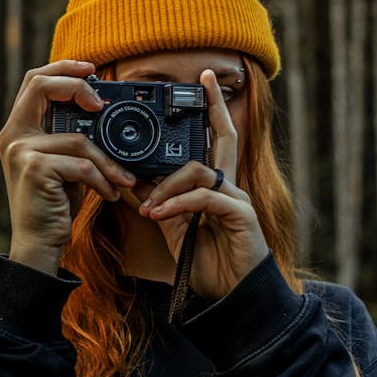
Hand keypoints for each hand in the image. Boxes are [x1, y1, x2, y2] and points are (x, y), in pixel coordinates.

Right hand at [0, 60, 135, 273]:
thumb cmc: (55, 201)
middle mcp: (13, 135)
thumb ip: (72, 135)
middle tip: (102, 104)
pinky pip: (82, 165)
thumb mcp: (63, 161)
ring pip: (78, 139)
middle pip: (41, 86)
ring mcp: (21, 151)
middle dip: (77, 86)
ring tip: (122, 178)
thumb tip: (104, 110)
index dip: (63, 68)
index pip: (34, 80)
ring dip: (108, 161)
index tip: (91, 70)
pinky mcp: (34, 169)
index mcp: (18, 128)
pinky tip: (110, 194)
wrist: (38, 243)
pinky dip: (102, 180)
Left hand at [137, 69, 268, 298]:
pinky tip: (158, 214)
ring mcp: (237, 198)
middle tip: (203, 79)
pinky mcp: (240, 215)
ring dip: (167, 185)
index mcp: (214, 185)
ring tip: (148, 207)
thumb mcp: (175, 227)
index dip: (210, 110)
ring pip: (199, 171)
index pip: (213, 139)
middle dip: (214, 105)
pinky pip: (204, 198)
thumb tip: (135, 181)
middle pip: (224, 135)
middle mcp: (229, 185)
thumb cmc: (208, 262)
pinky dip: (178, 204)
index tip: (201, 83)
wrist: (231, 298)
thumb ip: (161, 202)